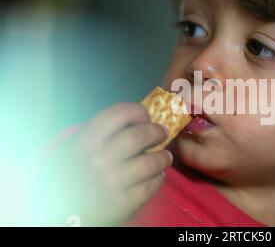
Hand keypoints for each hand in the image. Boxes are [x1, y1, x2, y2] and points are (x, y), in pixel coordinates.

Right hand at [52, 103, 171, 225]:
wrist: (58, 212)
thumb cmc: (71, 175)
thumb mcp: (75, 148)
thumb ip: (101, 134)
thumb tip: (138, 121)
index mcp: (85, 140)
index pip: (119, 113)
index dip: (138, 112)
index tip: (145, 116)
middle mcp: (99, 159)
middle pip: (140, 136)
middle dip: (156, 132)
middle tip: (162, 133)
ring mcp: (112, 181)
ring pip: (151, 162)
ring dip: (163, 157)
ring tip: (165, 157)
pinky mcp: (122, 203)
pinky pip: (150, 186)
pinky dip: (158, 178)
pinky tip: (157, 176)